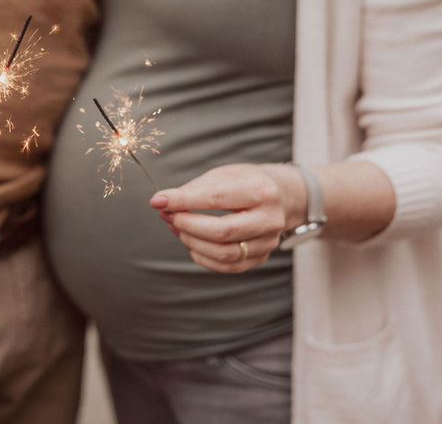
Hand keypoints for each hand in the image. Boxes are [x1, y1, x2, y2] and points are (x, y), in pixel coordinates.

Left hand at [149, 164, 305, 272]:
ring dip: (192, 242)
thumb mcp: (224, 174)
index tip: (157, 201)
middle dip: (187, 224)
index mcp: (261, 190)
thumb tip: (162, 203)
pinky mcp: (261, 257)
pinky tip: (191, 242)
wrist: (283, 196)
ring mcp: (268, 242)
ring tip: (176, 227)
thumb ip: (194, 189)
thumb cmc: (247, 182)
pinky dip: (202, 256)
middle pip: (222, 231)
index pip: (215, 199)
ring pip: (224, 253)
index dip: (182, 201)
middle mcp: (269, 219)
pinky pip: (227, 266)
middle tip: (168, 215)